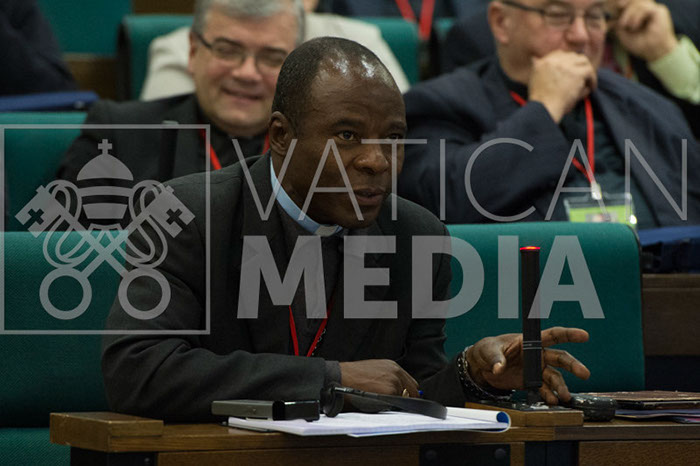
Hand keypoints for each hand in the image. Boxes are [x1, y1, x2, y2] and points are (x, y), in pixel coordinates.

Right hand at [339, 359, 419, 396]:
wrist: (340, 378)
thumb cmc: (352, 377)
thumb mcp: (374, 372)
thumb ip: (388, 379)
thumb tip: (399, 392)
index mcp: (392, 366)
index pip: (411, 383)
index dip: (407, 393)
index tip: (403, 399)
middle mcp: (396, 372)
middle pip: (413, 391)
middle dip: (405, 399)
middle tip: (392, 404)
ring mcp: (394, 382)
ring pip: (405, 399)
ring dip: (396, 403)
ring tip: (380, 402)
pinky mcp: (391, 392)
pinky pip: (397, 404)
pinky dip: (390, 407)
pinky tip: (378, 404)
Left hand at [466, 327, 590, 404]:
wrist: (482, 366)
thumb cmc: (488, 350)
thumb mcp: (488, 350)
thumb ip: (496, 358)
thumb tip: (499, 367)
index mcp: (529, 341)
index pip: (552, 335)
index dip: (569, 334)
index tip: (584, 335)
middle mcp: (537, 355)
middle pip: (560, 358)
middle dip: (573, 365)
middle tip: (584, 373)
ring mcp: (536, 369)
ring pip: (554, 377)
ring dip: (561, 386)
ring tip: (564, 396)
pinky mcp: (531, 382)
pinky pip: (544, 389)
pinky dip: (548, 395)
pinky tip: (552, 401)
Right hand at [528, 51, 597, 122]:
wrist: (544, 108)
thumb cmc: (540, 100)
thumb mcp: (534, 80)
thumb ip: (537, 67)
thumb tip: (534, 57)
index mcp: (542, 62)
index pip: (559, 53)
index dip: (567, 61)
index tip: (571, 70)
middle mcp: (554, 60)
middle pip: (572, 56)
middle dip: (578, 65)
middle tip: (582, 76)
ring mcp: (566, 66)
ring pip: (583, 61)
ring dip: (587, 70)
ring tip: (588, 81)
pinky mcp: (576, 73)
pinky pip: (589, 71)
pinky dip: (592, 79)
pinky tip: (591, 87)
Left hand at [613, 0, 677, 61]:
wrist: (654, 52)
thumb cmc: (640, 45)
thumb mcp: (624, 34)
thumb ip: (618, 23)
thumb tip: (611, 17)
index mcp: (640, 14)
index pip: (630, 4)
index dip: (621, 6)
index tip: (612, 11)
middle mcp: (647, 10)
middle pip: (633, 1)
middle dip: (624, 9)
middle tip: (620, 22)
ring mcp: (653, 9)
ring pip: (638, 3)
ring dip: (629, 15)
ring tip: (627, 27)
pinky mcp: (659, 11)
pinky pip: (645, 8)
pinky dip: (637, 16)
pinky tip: (634, 26)